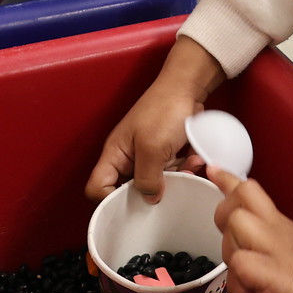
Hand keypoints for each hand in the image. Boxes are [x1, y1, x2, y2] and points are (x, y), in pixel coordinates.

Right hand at [86, 37, 226, 200]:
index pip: (97, 186)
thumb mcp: (153, 148)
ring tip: (189, 167)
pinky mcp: (164, 152)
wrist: (187, 87)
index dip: (109, 199)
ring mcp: (146, 155)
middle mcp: (127, 157)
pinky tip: (195, 159)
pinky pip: (171, 171)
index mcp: (115, 154)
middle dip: (152, 190)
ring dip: (174, 178)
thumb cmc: (163, 111)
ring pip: (155, 182)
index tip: (133, 204)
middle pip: (129, 189)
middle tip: (169, 188)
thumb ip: (147, 178)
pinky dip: (184, 168)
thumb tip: (150, 200)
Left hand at [209, 170, 292, 292]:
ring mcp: (278, 254)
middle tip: (241, 254)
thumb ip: (280, 248)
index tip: (213, 170)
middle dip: (224, 229)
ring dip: (233, 255)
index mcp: (283, 227)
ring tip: (252, 282)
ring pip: (233, 229)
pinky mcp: (279, 278)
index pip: (248, 191)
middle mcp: (277, 234)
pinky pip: (242, 266)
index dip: (227, 181)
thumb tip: (256, 261)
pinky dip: (241, 284)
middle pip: (233, 204)